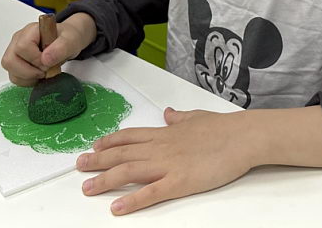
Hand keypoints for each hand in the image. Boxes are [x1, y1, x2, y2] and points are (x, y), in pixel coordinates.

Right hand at [0, 12, 95, 85]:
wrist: (67, 41)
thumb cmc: (68, 38)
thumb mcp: (71, 40)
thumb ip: (61, 47)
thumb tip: (45, 59)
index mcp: (31, 30)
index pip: (22, 47)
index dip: (35, 59)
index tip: (49, 63)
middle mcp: (18, 39)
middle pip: (9, 60)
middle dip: (28, 71)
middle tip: (45, 71)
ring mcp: (15, 51)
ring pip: (9, 70)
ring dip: (27, 78)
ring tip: (43, 74)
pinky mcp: (16, 63)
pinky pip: (14, 77)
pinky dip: (26, 81)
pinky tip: (38, 76)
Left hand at [76, 107, 254, 214]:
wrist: (242, 137)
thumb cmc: (224, 128)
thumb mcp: (197, 117)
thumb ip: (180, 118)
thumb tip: (168, 113)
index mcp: (166, 133)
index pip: (130, 136)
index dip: (110, 141)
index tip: (95, 146)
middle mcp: (161, 147)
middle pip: (122, 153)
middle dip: (98, 160)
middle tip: (79, 166)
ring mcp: (169, 165)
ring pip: (129, 171)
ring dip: (105, 180)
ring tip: (87, 188)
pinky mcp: (180, 182)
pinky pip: (151, 193)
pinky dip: (132, 201)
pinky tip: (117, 208)